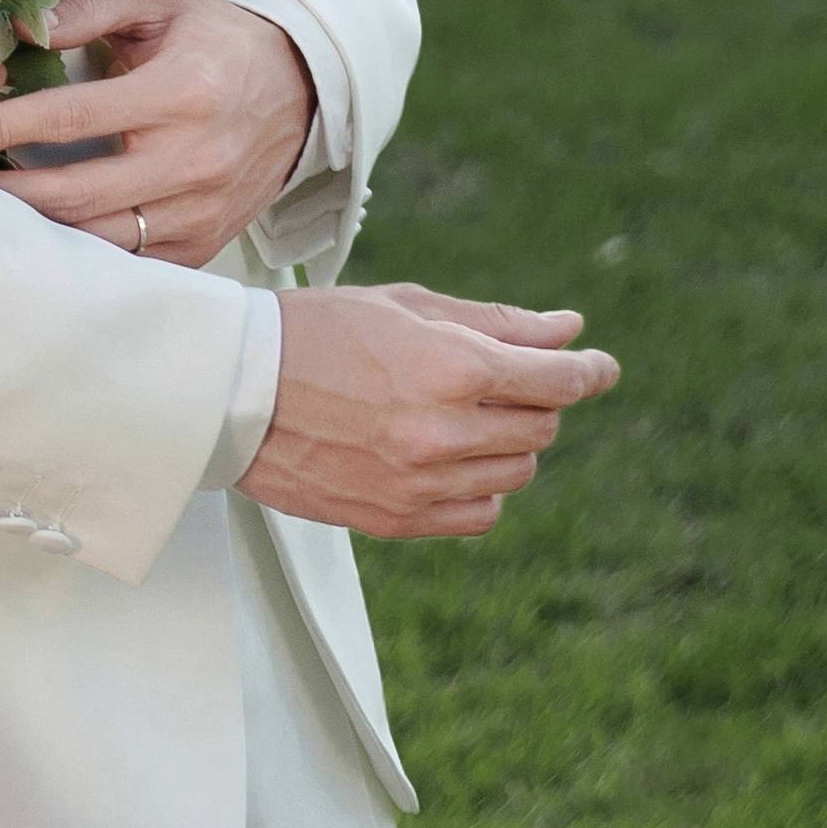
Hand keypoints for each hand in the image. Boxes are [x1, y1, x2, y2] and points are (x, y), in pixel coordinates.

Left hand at [0, 0, 316, 266]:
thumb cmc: (214, 39)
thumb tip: (20, 24)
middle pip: (74, 194)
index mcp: (182, 93)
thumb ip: (89, 3)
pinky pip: (124, 265)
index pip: (73, 118)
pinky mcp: (200, 247)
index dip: (3, 128)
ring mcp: (199, 213)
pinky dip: (73, 254)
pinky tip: (29, 235)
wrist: (299, 94)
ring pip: (94, 238)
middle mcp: (194, 161)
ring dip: (27, 229)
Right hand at [238, 282, 618, 540]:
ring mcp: (419, 482)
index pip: (559, 380)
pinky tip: (448, 462)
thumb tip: (569, 331)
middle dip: (533, 402)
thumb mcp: (408, 308)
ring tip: (458, 419)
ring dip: (505, 446)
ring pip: (515, 474)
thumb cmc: (312, 334)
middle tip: (496, 383)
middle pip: (541, 428)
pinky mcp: (395, 519)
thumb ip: (497, 324)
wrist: (228, 390)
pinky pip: (478, 516)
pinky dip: (479, 490)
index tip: (597, 367)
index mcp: (453, 367)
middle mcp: (443, 431)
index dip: (589, 371)